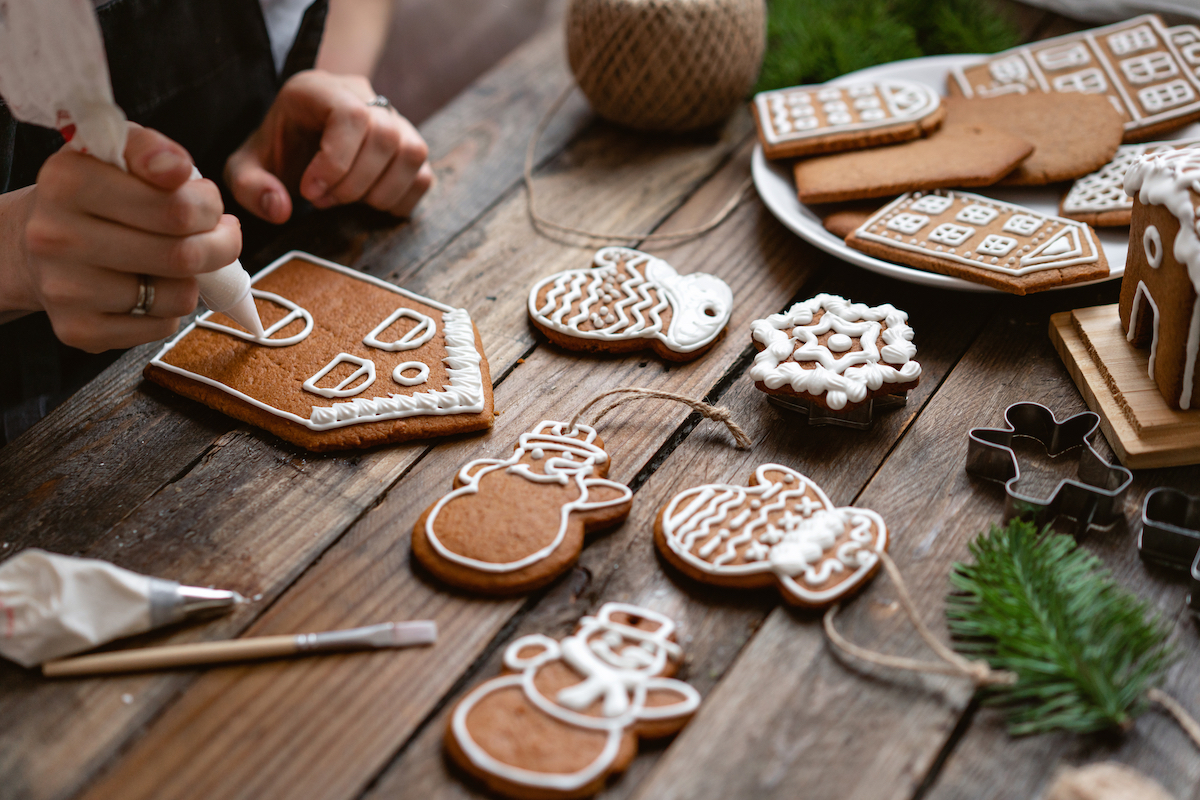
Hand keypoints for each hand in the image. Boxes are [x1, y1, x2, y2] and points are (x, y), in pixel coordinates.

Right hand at [0, 124, 241, 351]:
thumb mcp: (117, 154)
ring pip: (178, 295)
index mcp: (68, 182)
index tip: (207, 203)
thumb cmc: (96, 195)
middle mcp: (57, 236)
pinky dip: (170, 309)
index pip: (176, 206)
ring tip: (175, 260)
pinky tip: (150, 288)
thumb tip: (176, 168)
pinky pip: (162, 327)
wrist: (35, 245)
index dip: (209, 206)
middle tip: (219, 234)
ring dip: (193, 279)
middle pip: (183, 255)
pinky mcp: (78, 330)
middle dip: (220, 245)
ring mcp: (66, 288)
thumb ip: (153, 150)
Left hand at [224, 70, 432, 222]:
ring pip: (412, 153)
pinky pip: (423, 175)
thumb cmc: (277, 152)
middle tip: (322, 200)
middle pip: (385, 136)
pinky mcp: (410, 147)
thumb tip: (280, 209)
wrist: (301, 140)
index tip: (309, 192)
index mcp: (319, 90)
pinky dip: (399, 200)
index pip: (351, 116)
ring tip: (347, 200)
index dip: (336, 161)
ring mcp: (394, 121)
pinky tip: (368, 203)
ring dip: (380, 192)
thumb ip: (250, 187)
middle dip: (354, 183)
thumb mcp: (246, 167)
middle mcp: (363, 97)